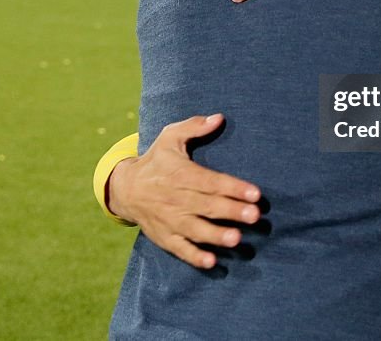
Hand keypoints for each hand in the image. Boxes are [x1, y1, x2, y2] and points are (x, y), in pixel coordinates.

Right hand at [107, 114, 261, 268]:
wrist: (125, 188)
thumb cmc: (156, 160)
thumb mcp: (169, 137)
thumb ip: (194, 127)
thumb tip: (219, 118)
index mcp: (180, 173)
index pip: (210, 181)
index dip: (233, 187)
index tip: (255, 193)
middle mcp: (175, 197)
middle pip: (207, 206)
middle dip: (231, 211)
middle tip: (255, 216)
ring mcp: (170, 219)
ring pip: (195, 229)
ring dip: (216, 236)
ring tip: (237, 239)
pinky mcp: (165, 237)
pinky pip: (180, 248)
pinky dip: (194, 256)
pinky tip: (212, 262)